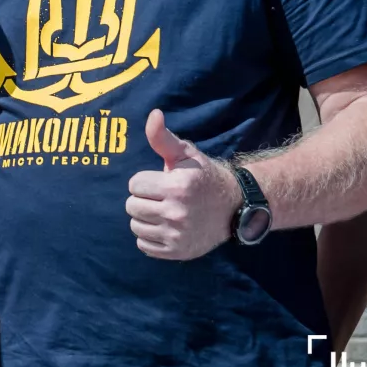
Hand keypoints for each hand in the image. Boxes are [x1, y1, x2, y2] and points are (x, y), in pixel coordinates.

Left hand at [125, 110, 240, 260]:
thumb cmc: (204, 177)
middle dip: (143, 199)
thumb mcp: (186, 154)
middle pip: (131, 206)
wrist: (235, 207)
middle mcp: (178, 213)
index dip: (145, 181)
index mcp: (178, 187)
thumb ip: (163, 138)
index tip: (160, 181)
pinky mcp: (178, 252)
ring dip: (145, 218)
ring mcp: (178, 235)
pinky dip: (150, 237)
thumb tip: (153, 114)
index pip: (134, 185)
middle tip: (161, 197)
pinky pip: (144, 245)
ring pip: (135, 226)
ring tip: (163, 211)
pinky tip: (165, 227)